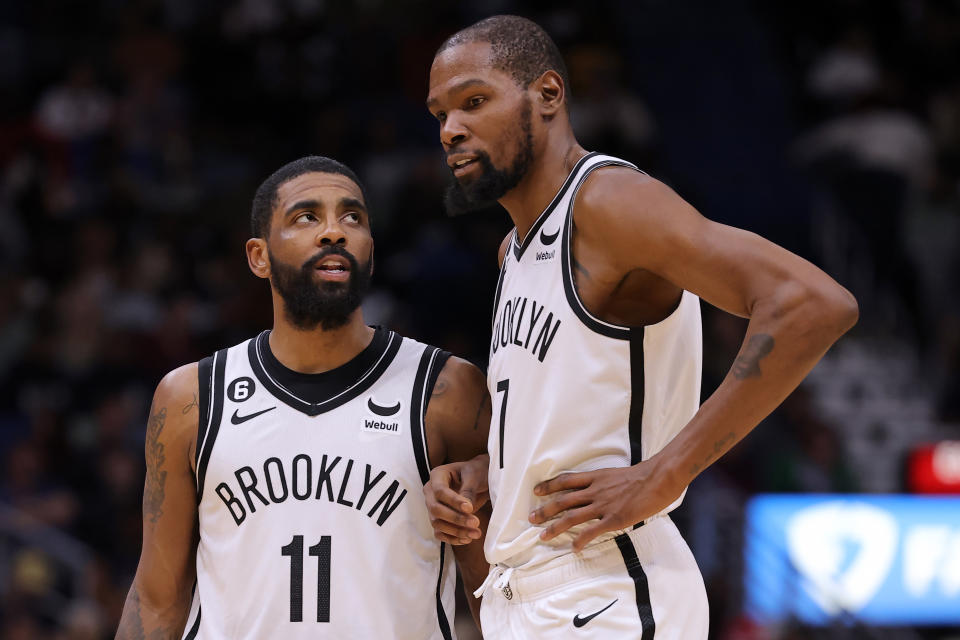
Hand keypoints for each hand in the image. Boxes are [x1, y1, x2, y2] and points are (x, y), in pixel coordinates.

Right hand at [423, 454, 489, 544]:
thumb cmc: (477, 472)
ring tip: (476, 533)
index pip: (440, 491)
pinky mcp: (439, 519)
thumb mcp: (475, 476)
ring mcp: (433, 506)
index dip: (453, 501)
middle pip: (435, 509)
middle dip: (455, 519)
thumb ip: (468, 490)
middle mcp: (431, 491)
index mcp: (437, 475)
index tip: (470, 508)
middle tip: (475, 523)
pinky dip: (452, 538)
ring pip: (437, 523)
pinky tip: (467, 539)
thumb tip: (466, 509)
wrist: (481, 478)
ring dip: (456, 531)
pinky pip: (440, 533)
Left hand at [529, 460, 681, 551]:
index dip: (550, 485)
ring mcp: (603, 505)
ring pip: (572, 517)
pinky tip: (574, 547)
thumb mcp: (615, 474)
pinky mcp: (614, 518)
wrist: (658, 478)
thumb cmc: (641, 476)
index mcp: (595, 477)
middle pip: (563, 500)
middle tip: (531, 518)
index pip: (566, 480)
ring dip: (555, 527)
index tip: (537, 490)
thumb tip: (595, 489)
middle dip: (545, 510)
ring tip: (543, 536)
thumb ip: (603, 482)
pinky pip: (592, 530)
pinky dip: (581, 539)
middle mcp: (594, 490)